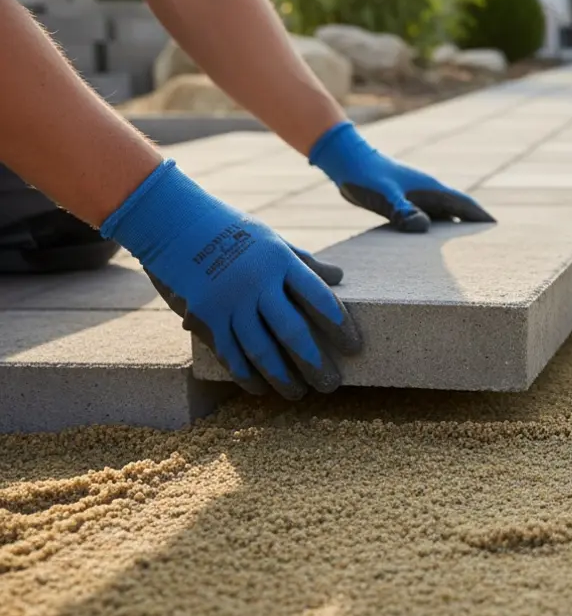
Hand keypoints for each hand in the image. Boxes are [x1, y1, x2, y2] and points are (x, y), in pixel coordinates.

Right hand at [100, 160, 362, 399]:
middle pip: (293, 332)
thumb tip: (339, 276)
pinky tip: (260, 388)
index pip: (320, 298)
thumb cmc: (230, 230)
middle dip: (315, 363)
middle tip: (332, 385)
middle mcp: (257, 283)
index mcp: (281, 261)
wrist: (172, 222)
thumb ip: (304, 261)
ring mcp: (229, 302)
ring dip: (282, 378)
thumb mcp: (272, 239)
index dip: (341, 326)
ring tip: (299, 393)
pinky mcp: (204, 316)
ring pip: (261, 351)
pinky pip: (229, 354)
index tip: (355, 347)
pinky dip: (246, 375)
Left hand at [307, 120, 494, 231]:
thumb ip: (402, 210)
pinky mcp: (404, 201)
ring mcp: (416, 195)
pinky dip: (435, 228)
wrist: (346, 160)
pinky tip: (432, 241)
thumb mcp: (384, 195)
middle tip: (489, 242)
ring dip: (454, 227)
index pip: (463, 203)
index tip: (496, 226)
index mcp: (430, 189)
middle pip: (457, 210)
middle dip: (473, 223)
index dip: (479, 215)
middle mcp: (427, 192)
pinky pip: (427, 216)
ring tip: (466, 247)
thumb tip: (423, 227)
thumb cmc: (365, 175)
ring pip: (442, 214)